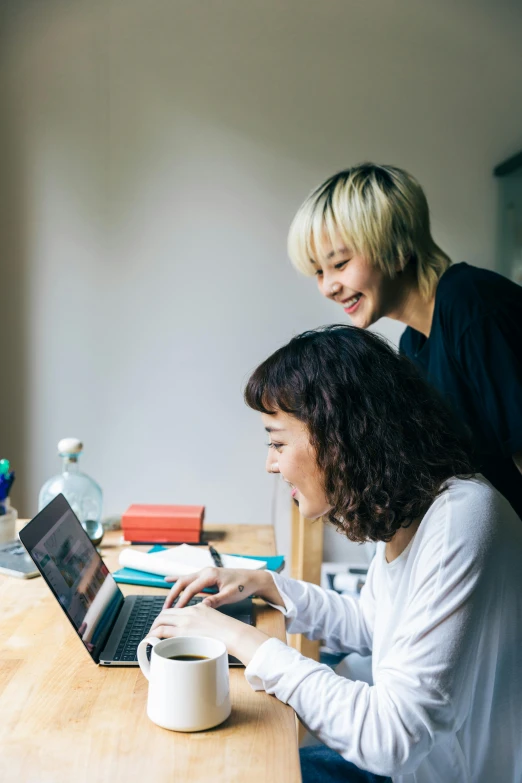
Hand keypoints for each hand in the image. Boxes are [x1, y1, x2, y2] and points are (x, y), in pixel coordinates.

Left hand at [147, 602, 269, 664]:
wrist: (234, 634)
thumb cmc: (230, 632)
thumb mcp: (216, 619)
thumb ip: (206, 621)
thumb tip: (201, 630)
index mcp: (199, 607)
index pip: (177, 609)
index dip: (167, 616)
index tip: (164, 623)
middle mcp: (190, 612)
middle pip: (166, 612)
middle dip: (157, 622)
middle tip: (154, 630)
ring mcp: (186, 621)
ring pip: (161, 620)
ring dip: (153, 628)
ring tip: (150, 636)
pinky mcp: (184, 632)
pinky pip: (163, 631)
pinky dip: (154, 634)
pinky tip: (152, 641)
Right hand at [163, 566, 266, 609]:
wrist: (252, 578)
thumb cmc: (243, 586)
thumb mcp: (230, 595)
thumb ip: (216, 600)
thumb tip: (202, 606)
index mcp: (210, 575)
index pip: (191, 588)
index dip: (182, 600)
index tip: (176, 611)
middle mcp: (205, 571)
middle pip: (183, 582)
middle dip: (173, 595)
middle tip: (165, 609)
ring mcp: (205, 572)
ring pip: (184, 580)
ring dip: (175, 590)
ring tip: (166, 603)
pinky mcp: (206, 576)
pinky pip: (189, 578)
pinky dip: (178, 580)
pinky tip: (167, 580)